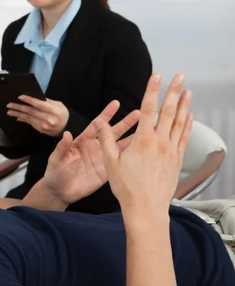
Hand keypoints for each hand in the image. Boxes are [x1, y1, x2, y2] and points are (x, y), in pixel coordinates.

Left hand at [7, 96, 68, 136]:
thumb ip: (47, 101)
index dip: (29, 100)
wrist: (66, 127)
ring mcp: (44, 126)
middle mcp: (48, 119)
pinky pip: (30, 123)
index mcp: (54, 111)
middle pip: (31, 112)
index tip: (20, 97)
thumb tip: (35, 97)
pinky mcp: (40, 129)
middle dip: (19, 108)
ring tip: (9, 111)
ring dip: (18, 114)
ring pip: (28, 118)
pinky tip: (17, 117)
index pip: (39, 104)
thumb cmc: (62, 114)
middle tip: (10, 105)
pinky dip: (23, 119)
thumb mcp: (58, 104)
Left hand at [38, 101, 139, 204]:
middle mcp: (96, 147)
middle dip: (125, 123)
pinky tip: (142, 150)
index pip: (97, 125)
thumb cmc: (55, 173)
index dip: (106, 115)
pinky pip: (121, 162)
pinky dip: (131, 156)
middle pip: (113, 132)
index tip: (116, 104)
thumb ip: (62, 147)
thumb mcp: (56, 159)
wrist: (60, 191)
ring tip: (147, 129)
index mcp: (83, 141)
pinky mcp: (107, 170)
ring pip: (120, 145)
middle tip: (139, 113)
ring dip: (132, 137)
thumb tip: (66, 134)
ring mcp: (103, 158)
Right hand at [97, 73, 192, 216]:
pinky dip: (187, 125)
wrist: (146, 207)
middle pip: (168, 111)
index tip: (156, 76)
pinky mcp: (176, 160)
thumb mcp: (110, 163)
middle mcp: (160, 142)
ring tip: (188, 92)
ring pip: (179, 123)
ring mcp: (170, 151)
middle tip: (179, 77)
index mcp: (143, 140)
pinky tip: (189, 118)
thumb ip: (106, 141)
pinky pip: (184, 138)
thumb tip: (99, 124)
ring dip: (184, 106)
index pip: (148, 109)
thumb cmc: (127, 187)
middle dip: (174, 92)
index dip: (152, 90)